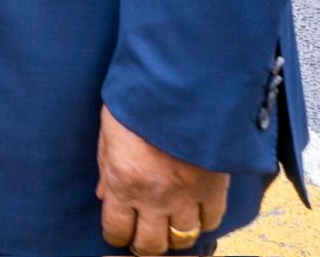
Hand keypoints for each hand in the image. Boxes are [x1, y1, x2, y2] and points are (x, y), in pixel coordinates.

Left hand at [97, 107, 227, 254]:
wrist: (183, 80)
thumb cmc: (140, 98)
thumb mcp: (110, 130)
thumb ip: (107, 167)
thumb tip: (105, 194)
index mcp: (124, 183)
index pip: (116, 230)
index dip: (117, 235)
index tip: (120, 230)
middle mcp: (154, 197)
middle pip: (150, 245)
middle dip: (145, 243)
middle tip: (145, 233)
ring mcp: (186, 195)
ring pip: (182, 239)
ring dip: (174, 235)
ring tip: (171, 224)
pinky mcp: (214, 187)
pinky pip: (212, 220)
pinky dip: (204, 220)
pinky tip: (197, 211)